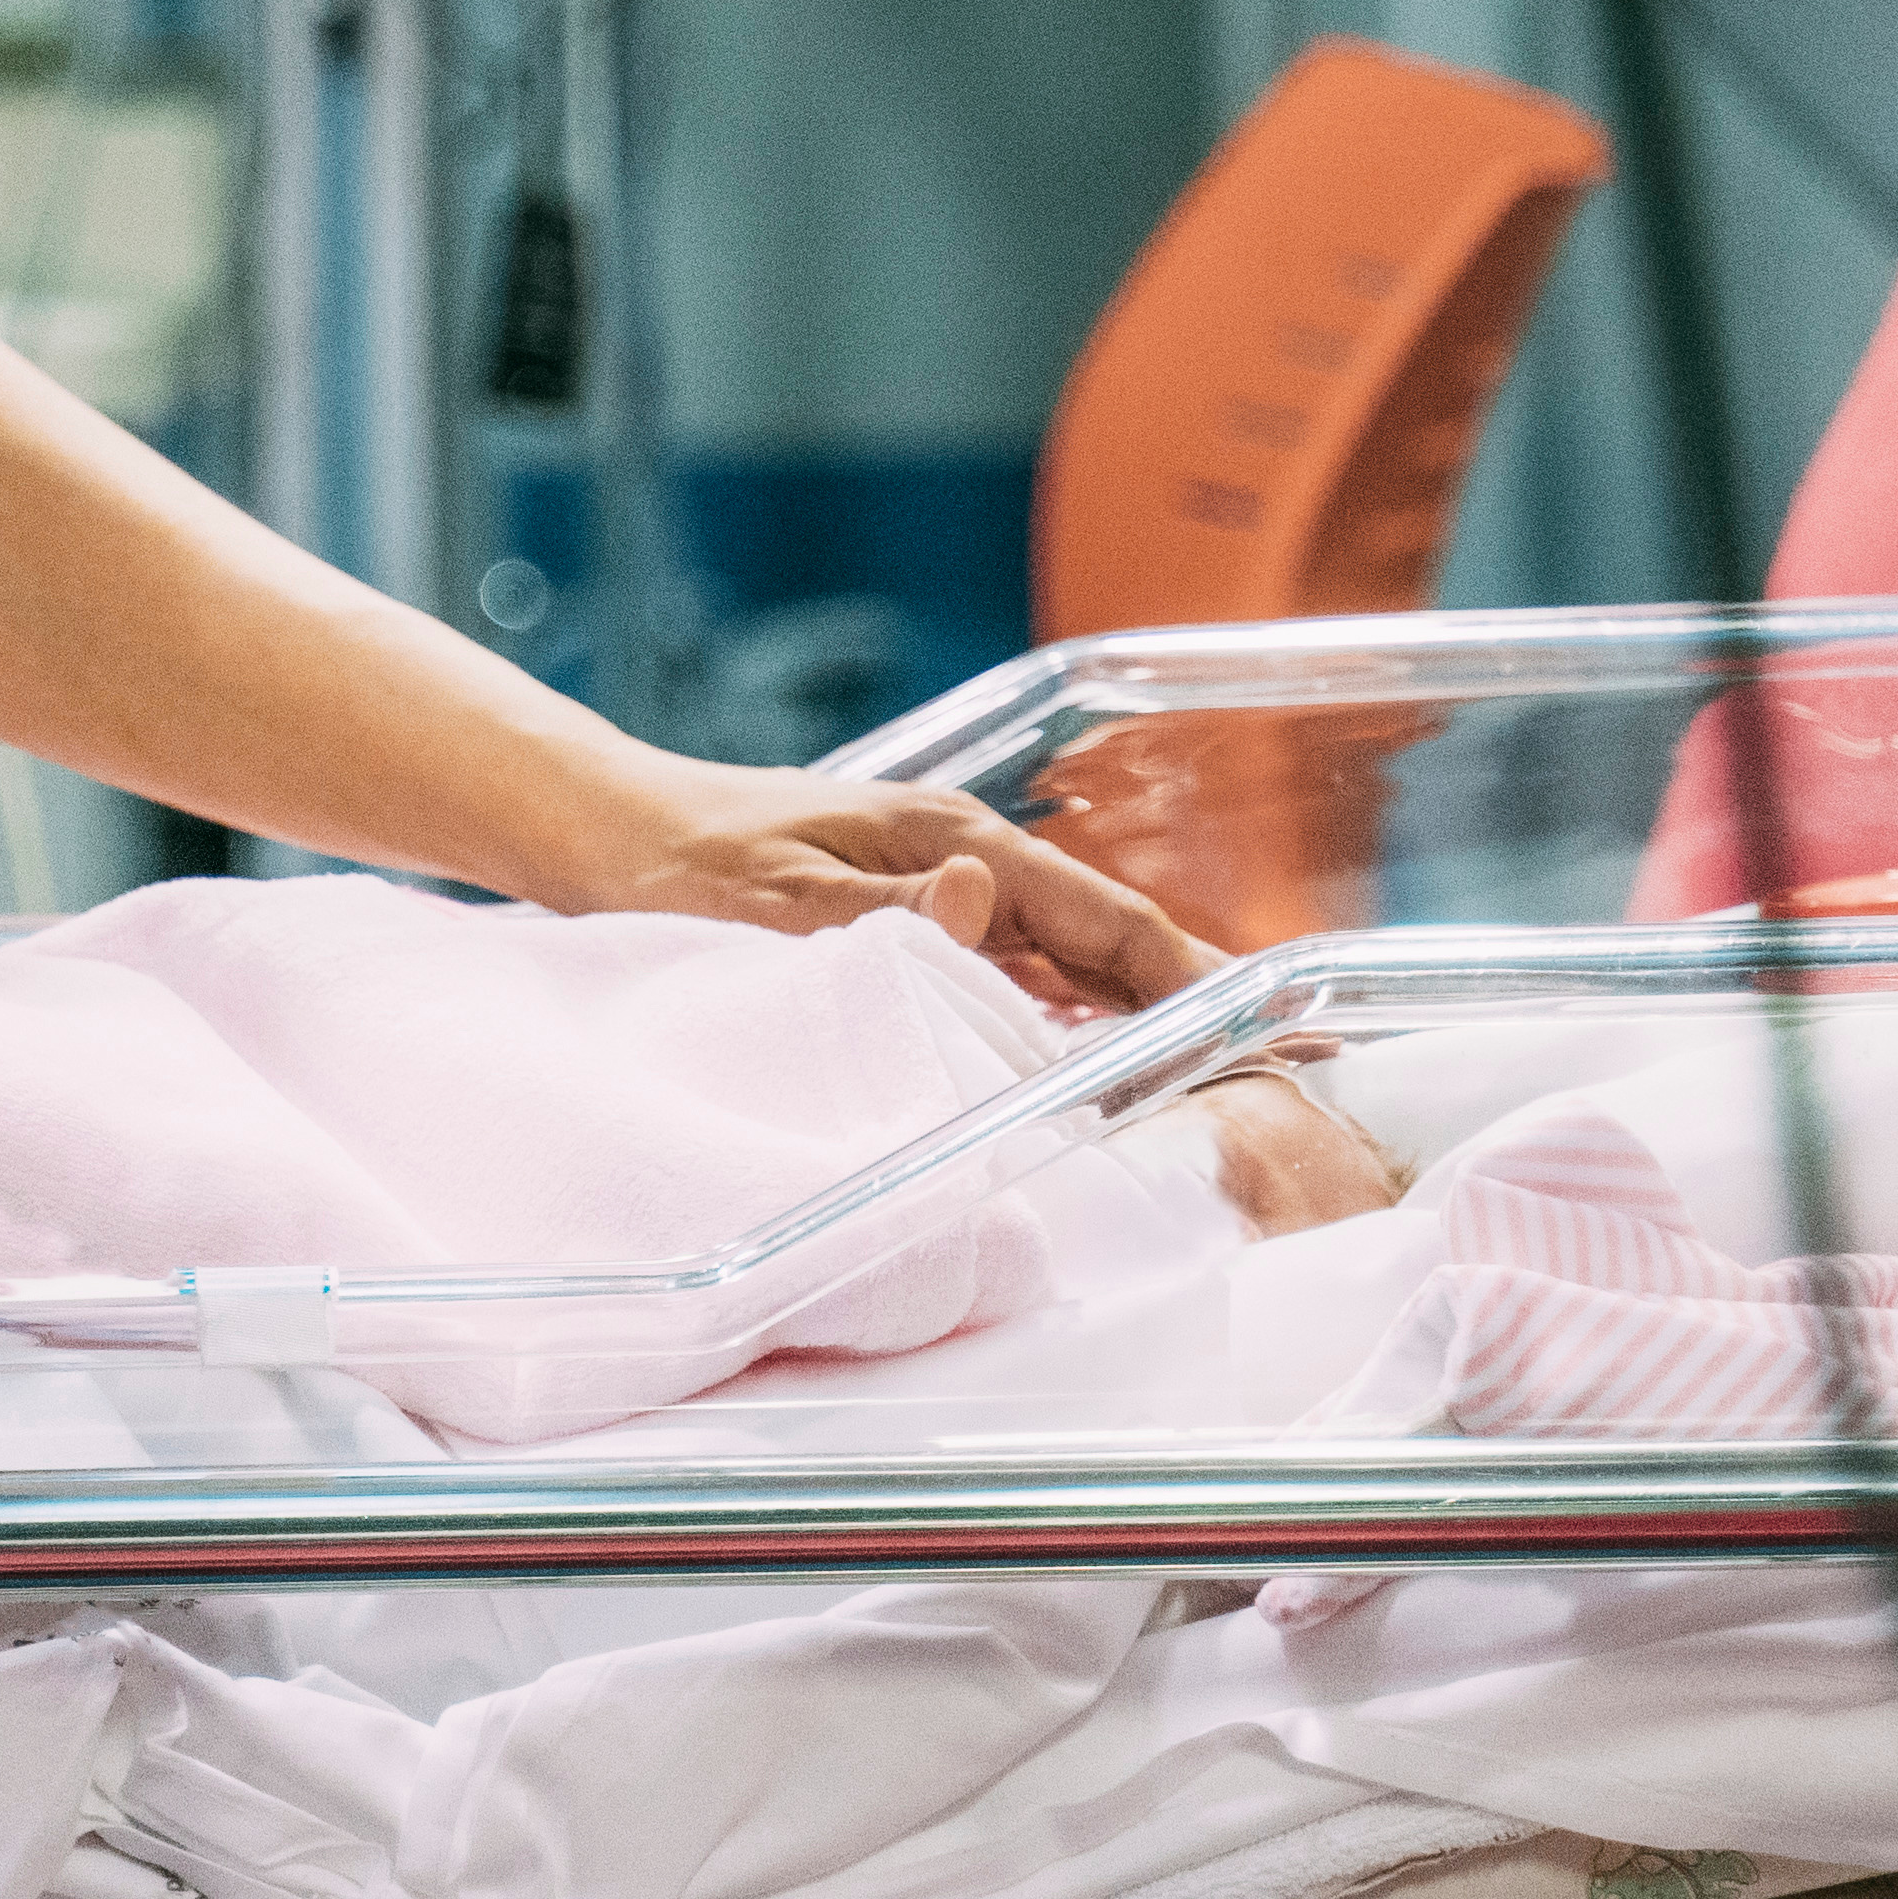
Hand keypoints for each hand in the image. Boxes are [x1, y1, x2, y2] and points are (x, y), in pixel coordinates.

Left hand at [555, 762, 1218, 1014]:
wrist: (602, 828)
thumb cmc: (677, 862)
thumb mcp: (773, 903)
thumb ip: (884, 916)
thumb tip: (984, 904)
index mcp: (951, 845)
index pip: (1104, 921)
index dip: (1196, 975)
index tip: (1277, 1018)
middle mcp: (962, 861)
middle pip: (1107, 940)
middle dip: (1198, 996)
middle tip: (1295, 1056)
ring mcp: (938, 887)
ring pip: (1065, 961)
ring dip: (1140, 1013)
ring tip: (1224, 1070)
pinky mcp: (907, 920)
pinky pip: (1011, 977)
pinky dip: (1066, 1018)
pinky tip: (1094, 1063)